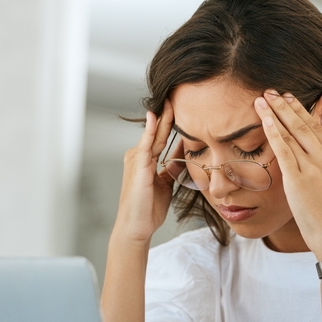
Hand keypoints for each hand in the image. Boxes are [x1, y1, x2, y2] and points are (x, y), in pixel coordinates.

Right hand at [111, 103, 176, 245]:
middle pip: (158, 132)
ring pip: (154, 135)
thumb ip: (173, 167)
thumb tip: (185, 153)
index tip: (183, 108)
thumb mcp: (167, 183)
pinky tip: (156, 116)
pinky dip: (151, 130)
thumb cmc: (149, 208)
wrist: (137, 227)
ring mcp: (137, 159)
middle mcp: (139, 156)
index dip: (172, 122)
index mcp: (146, 160)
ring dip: (163, 117)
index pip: (162, 137)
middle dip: (168, 115)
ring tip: (171, 99)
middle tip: (178, 95)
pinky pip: (146, 144)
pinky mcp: (137, 165)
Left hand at [255, 91, 321, 259]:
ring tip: (262, 99)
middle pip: (303, 125)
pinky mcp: (298, 180)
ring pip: (291, 133)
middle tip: (271, 91)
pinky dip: (273, 132)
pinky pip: (283, 151)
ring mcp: (312, 168)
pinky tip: (265, 119)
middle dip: (285, 106)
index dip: (302, 111)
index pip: (318, 128)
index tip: (290, 99)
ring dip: (275, 113)